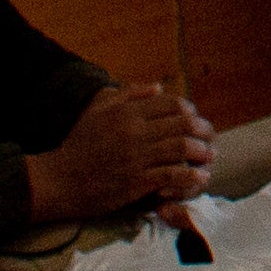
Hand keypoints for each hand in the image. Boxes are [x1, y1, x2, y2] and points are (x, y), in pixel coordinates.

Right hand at [27, 80, 215, 222]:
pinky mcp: (136, 182)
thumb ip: (129, 95)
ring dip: (201, 152)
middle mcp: (134, 131)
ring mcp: (136, 157)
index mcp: (127, 112)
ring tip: (208, 156)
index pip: (172, 104)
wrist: (59, 180)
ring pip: (181, 148)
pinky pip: (172, 175)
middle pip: (183, 124)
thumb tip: (159, 88)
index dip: (190, 112)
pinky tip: (199, 177)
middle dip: (203, 131)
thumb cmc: (78, 144)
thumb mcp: (98, 110)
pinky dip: (190, 176)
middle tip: (210, 138)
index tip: (195, 121)